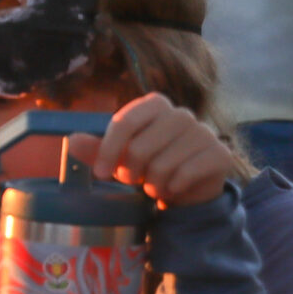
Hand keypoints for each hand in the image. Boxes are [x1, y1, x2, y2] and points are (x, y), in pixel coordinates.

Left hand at [69, 93, 232, 209]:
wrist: (187, 186)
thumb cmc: (149, 164)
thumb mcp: (119, 157)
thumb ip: (96, 148)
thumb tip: (72, 140)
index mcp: (155, 104)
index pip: (123, 123)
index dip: (108, 151)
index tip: (99, 173)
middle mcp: (182, 113)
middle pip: (140, 148)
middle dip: (130, 172)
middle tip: (134, 181)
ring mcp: (204, 132)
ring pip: (163, 165)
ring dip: (152, 184)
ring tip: (155, 185)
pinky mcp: (220, 154)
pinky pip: (185, 175)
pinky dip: (172, 188)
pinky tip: (173, 188)